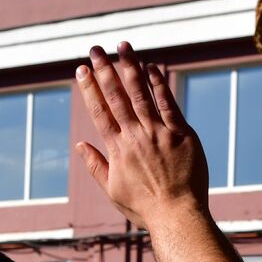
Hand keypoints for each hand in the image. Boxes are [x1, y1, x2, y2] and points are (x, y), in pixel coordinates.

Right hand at [75, 42, 209, 230]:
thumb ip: (96, 165)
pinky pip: (168, 103)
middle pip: (117, 96)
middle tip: (95, 49)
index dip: (89, 88)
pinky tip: (151, 67)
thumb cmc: (145, 207)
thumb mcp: (113, 190)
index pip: (100, 111)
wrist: (177, 215)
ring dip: (130, 67)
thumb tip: (80, 144)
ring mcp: (159, 133)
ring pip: (141, 93)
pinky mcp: (181, 134)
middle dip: (105, 70)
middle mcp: (135, 136)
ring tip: (123, 46)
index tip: (82, 69)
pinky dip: (159, 84)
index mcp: (117, 149)